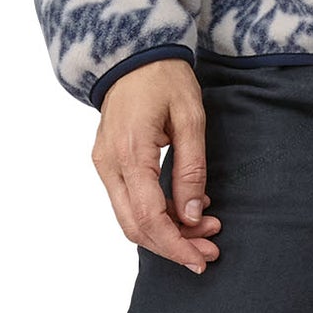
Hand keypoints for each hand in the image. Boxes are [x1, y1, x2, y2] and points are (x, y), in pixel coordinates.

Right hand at [91, 58, 221, 272]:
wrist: (134, 53)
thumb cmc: (165, 78)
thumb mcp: (191, 116)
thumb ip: (191, 167)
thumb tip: (191, 214)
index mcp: (130, 152)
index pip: (149, 217)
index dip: (176, 244)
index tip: (201, 259)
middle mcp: (109, 164)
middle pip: (135, 227)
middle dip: (173, 245)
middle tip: (208, 251)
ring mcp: (103, 164)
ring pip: (129, 218)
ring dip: (165, 231)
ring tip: (204, 229)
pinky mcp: (107, 162)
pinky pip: (127, 201)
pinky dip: (154, 213)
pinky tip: (183, 208)